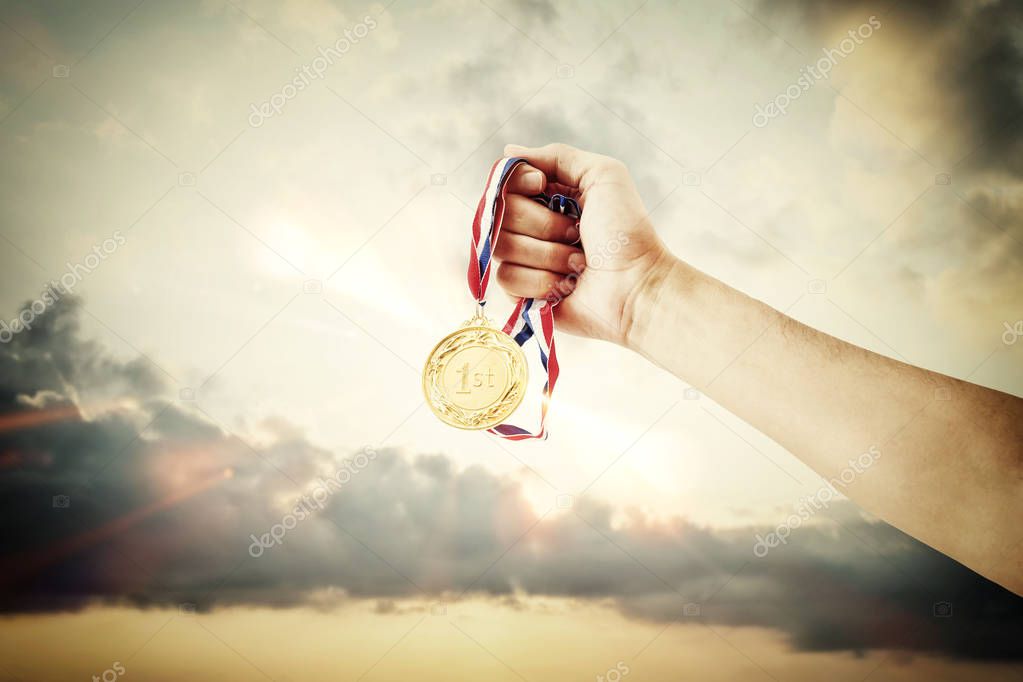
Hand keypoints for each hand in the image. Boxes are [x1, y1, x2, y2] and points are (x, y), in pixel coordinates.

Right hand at [494, 143, 672, 345]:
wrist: (636, 286)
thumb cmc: (626, 232)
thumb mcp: (603, 175)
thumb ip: (557, 156)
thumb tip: (508, 152)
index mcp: (548, 199)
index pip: (505, 181)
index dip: (518, 182)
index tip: (542, 186)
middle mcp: (531, 227)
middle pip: (502, 213)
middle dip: (544, 224)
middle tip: (576, 233)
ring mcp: (525, 261)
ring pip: (502, 246)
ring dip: (547, 254)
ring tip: (577, 263)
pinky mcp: (521, 294)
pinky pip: (506, 277)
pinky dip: (541, 281)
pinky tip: (565, 286)